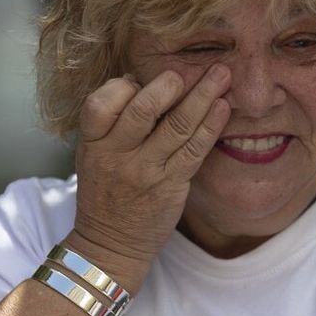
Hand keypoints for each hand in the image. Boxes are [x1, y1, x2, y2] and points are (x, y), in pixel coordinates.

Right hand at [66, 64, 230, 291]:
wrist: (112, 244)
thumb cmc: (105, 192)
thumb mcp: (93, 155)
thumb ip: (111, 121)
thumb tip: (140, 80)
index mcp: (92, 144)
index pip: (100, 103)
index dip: (122, 86)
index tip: (139, 80)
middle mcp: (117, 156)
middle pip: (142, 109)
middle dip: (168, 84)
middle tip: (187, 71)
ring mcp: (146, 171)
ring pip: (177, 126)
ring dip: (203, 96)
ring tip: (221, 75)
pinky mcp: (172, 185)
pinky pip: (195, 150)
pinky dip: (211, 125)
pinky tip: (223, 107)